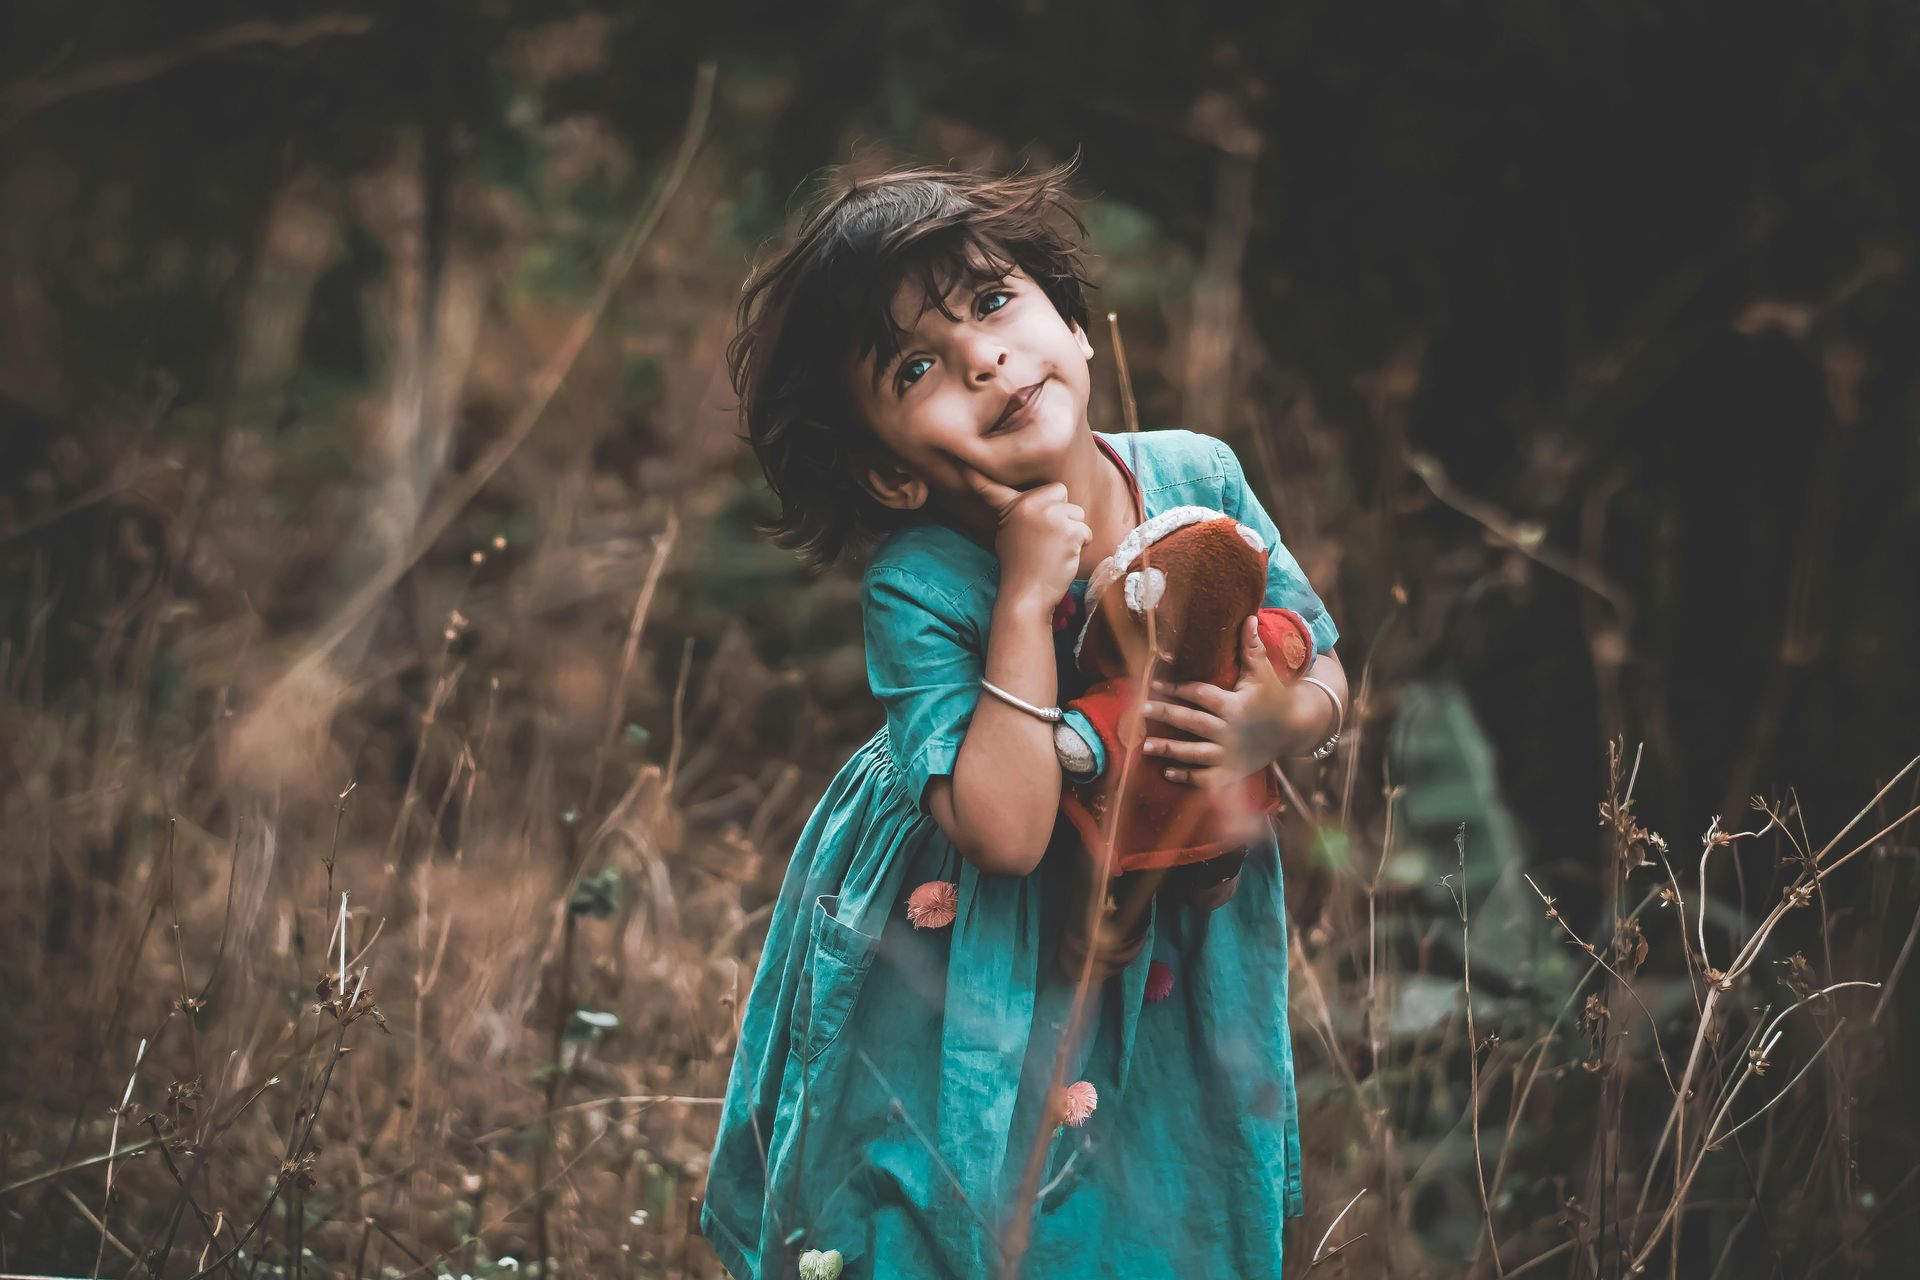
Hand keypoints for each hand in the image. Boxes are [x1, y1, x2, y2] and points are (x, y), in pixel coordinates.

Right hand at [961, 467, 1089, 608]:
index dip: (972, 475)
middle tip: (1045, 537)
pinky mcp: (1069, 531)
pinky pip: (1085, 531)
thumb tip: (1032, 500)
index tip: (959, 464)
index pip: (991, 486)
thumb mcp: (1007, 533)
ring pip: (1077, 512)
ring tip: (1053, 549)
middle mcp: (1031, 505)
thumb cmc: (1020, 566)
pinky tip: (1063, 557)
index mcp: (1013, 505)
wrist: (1028, 594)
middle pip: (1059, 491)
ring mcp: (1051, 516)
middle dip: (1059, 511)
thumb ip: (1018, 512)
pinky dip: (1080, 545)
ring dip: (1072, 531)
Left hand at [1139, 616, 1284, 788]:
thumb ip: (1252, 647)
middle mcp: (1230, 730)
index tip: (1154, 684)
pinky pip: (1207, 778)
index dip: (1176, 689)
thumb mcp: (1263, 672)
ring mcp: (1231, 754)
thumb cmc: (1274, 696)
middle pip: (1192, 722)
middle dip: (1165, 715)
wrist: (1296, 729)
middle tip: (1140, 710)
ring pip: (1195, 753)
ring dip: (1169, 750)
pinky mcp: (1233, 772)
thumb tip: (1249, 617)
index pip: (1200, 694)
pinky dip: (1187, 777)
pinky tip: (1167, 773)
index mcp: (1234, 705)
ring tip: (1144, 746)